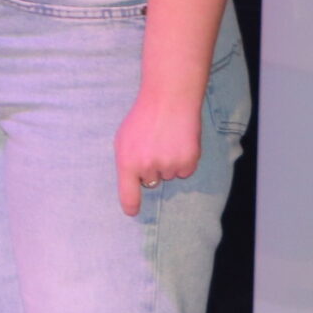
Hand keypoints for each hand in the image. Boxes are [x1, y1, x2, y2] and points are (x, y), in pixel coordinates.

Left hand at [115, 86, 204, 216]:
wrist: (169, 100)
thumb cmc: (143, 118)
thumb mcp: (123, 139)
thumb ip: (127, 161)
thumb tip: (135, 181)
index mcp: (127, 162)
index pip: (128, 194)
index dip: (131, 205)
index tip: (132, 212)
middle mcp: (147, 168)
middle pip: (150, 182)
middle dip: (150, 169)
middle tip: (152, 145)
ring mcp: (169, 167)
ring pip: (168, 176)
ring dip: (168, 163)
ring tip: (165, 140)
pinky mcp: (188, 164)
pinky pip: (184, 172)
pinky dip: (183, 161)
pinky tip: (179, 143)